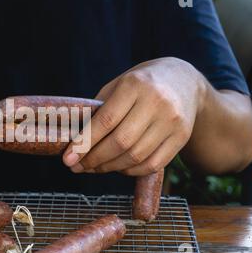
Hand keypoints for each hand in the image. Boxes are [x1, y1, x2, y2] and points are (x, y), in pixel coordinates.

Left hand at [63, 57, 205, 175]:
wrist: (184, 81)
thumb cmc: (140, 85)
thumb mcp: (117, 86)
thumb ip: (98, 111)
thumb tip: (75, 144)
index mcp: (134, 85)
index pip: (106, 121)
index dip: (84, 143)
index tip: (68, 159)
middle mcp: (156, 103)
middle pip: (121, 142)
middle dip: (94, 160)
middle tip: (77, 167)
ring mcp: (172, 121)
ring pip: (136, 157)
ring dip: (109, 168)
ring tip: (93, 168)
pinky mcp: (182, 137)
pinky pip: (152, 164)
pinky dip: (130, 171)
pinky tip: (117, 168)